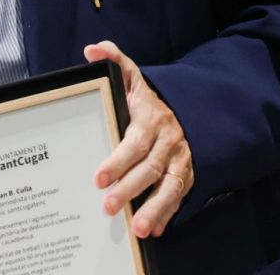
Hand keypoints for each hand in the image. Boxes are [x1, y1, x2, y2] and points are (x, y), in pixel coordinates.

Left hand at [84, 40, 193, 238]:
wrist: (187, 110)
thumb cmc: (148, 99)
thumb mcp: (133, 77)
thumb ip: (114, 61)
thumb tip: (92, 50)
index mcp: (151, 119)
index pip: (135, 141)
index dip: (119, 160)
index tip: (99, 177)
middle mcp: (168, 142)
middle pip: (150, 168)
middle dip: (130, 189)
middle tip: (107, 206)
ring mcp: (180, 160)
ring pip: (169, 186)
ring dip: (153, 208)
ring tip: (137, 228)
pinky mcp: (186, 175)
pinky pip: (179, 196)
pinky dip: (167, 213)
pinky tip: (153, 229)